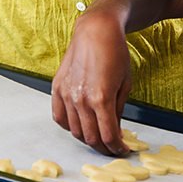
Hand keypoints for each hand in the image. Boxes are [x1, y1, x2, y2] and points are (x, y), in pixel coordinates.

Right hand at [52, 11, 130, 155]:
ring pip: (74, 130)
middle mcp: (81, 99)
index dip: (116, 148)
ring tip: (98, 136)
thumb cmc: (115, 52)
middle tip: (111, 148)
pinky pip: (59, 117)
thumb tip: (116, 132)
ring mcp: (67, 94)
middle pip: (90, 137)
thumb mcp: (125, 84)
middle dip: (103, 147)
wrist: (96, 31)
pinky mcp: (57, 88)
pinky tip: (79, 125)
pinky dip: (69, 126)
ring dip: (87, 138)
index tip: (122, 150)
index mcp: (101, 99)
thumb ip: (118, 111)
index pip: (108, 136)